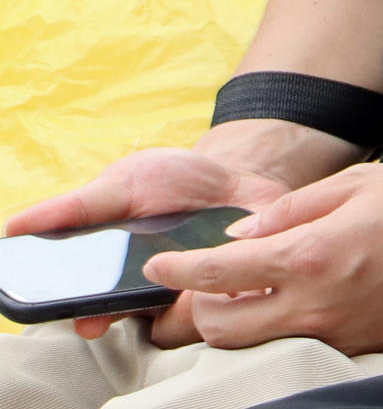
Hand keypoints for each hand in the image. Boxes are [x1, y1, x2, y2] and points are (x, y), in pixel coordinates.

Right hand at [4, 147, 291, 346]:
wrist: (234, 167)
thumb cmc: (170, 181)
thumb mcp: (121, 183)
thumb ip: (76, 208)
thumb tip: (14, 225)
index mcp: (126, 282)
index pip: (102, 314)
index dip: (95, 318)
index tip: (90, 318)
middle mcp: (164, 294)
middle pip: (151, 324)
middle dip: (156, 311)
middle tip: (160, 286)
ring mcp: (207, 288)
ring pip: (197, 318)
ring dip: (199, 293)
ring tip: (199, 266)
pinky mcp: (250, 277)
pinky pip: (246, 290)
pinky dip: (244, 271)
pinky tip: (236, 246)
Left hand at [140, 163, 382, 354]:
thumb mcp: (357, 182)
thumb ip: (292, 208)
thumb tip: (241, 233)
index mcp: (311, 255)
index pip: (222, 271)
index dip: (180, 267)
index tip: (157, 261)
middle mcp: (313, 304)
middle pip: (221, 327)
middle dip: (195, 305)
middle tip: (198, 278)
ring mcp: (330, 333)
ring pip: (249, 344)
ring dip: (230, 319)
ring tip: (237, 287)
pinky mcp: (348, 347)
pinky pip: (289, 343)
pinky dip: (270, 325)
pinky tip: (282, 296)